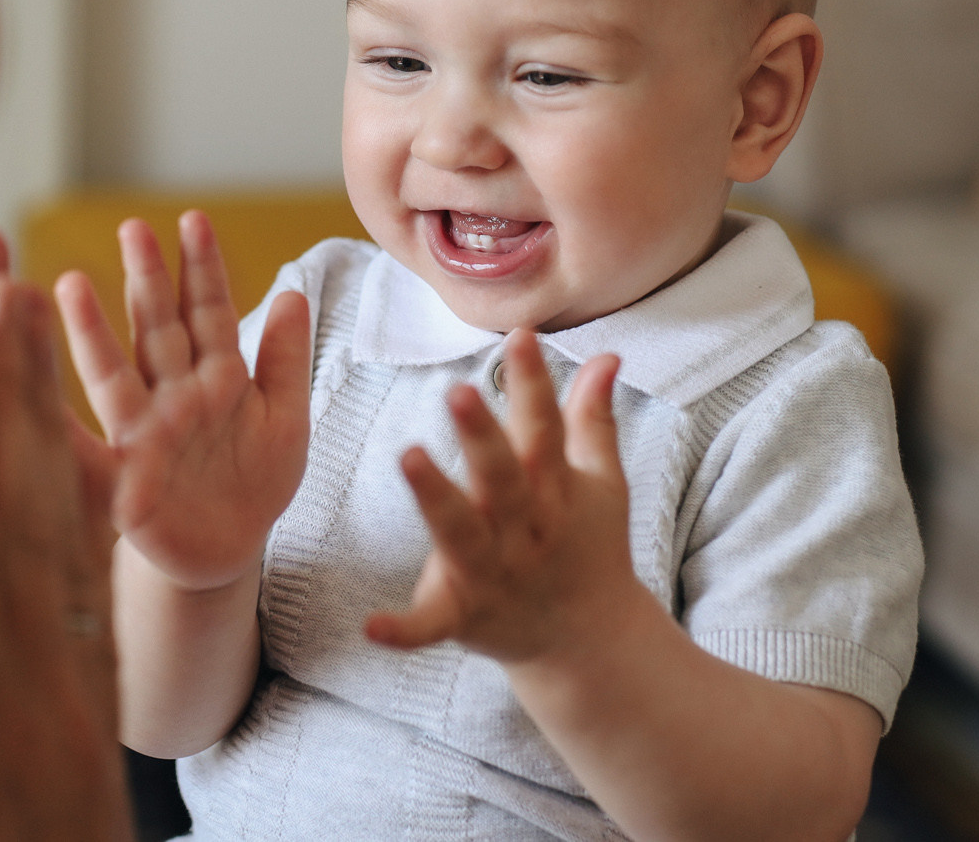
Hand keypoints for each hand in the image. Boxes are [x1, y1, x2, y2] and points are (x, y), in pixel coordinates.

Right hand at [0, 276, 126, 841]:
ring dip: (45, 423)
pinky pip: (97, 579)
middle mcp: (38, 681)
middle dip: (2, 388)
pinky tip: (87, 459)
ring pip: (65, 528)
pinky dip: (89, 500)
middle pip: (18, 504)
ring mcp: (75, 695)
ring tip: (40, 330)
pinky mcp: (89, 716)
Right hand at [55, 211, 309, 590]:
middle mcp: (173, 396)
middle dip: (147, 280)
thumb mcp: (285, 418)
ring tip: (70, 286)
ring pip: (116, 376)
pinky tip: (26, 391)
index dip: (202, 269)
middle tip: (133, 228)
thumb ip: (285, 359)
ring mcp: (145, 436)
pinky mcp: (124, 483)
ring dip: (92, 333)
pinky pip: (86, 451)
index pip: (208, 312)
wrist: (227, 552)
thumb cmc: (255, 480)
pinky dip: (57, 426)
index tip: (193, 220)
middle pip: (158, 330)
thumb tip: (295, 293)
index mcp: (216, 377)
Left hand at [365, 331, 640, 662]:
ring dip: (437, 498)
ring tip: (409, 456)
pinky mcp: (466, 617)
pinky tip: (370, 626)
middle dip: (483, 435)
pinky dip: (404, 630)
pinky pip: (432, 625)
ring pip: (463, 534)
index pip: (545, 430)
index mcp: (555, 491)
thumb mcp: (598, 482)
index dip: (533, 383)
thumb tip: (607, 355)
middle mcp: (526, 529)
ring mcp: (495, 575)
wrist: (589, 640)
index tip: (519, 337)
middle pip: (504, 478)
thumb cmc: (584, 544)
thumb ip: (592, 417)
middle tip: (458, 391)